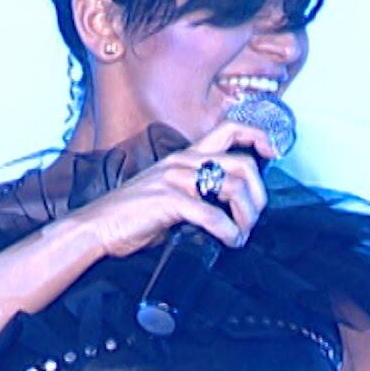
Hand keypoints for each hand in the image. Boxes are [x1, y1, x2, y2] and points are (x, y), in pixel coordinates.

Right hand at [70, 120, 276, 258]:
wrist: (96, 228)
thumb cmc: (133, 216)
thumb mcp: (170, 194)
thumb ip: (197, 192)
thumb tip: (229, 209)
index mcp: (185, 156)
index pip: (229, 129)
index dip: (257, 136)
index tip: (273, 151)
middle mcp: (183, 161)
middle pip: (242, 164)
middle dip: (258, 195)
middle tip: (254, 217)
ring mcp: (175, 179)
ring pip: (232, 187)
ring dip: (246, 216)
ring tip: (241, 234)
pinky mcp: (168, 200)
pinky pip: (212, 214)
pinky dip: (228, 231)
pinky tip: (228, 241)